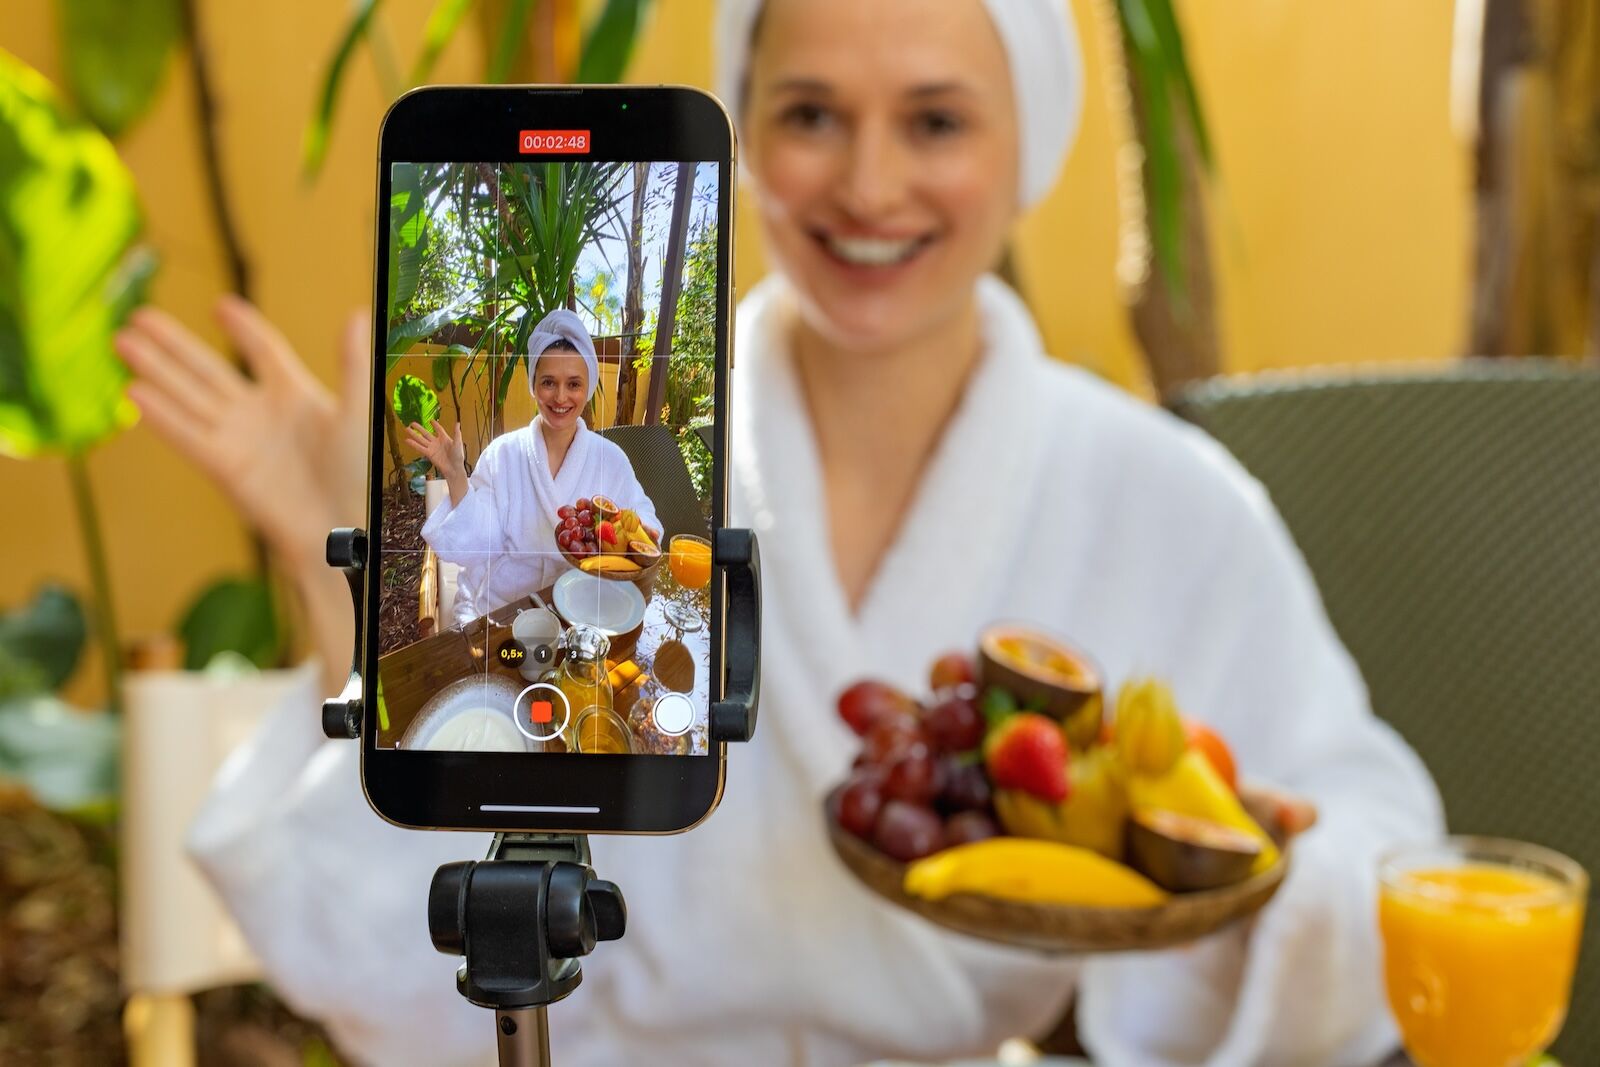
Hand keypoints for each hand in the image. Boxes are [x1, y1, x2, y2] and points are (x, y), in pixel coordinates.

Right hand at [115, 296, 368, 569]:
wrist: (343, 527)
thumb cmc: (359, 475)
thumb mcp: (358, 413)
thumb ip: (352, 365)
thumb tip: (356, 314)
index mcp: (296, 396)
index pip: (263, 350)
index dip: (243, 328)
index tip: (221, 305)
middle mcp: (261, 413)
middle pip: (208, 369)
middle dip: (173, 344)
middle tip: (139, 317)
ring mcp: (239, 439)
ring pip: (187, 396)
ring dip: (154, 369)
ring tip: (121, 341)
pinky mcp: (225, 467)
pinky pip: (187, 435)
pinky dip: (161, 415)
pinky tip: (134, 392)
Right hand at [403, 419, 466, 484]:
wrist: (454, 468)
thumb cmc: (458, 457)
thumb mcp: (458, 443)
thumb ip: (456, 433)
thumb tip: (457, 423)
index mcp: (445, 439)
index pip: (439, 429)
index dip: (435, 425)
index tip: (430, 421)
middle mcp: (437, 442)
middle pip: (426, 433)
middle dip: (419, 428)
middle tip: (412, 423)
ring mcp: (432, 448)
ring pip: (421, 439)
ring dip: (414, 435)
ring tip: (407, 429)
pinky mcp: (429, 454)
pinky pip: (420, 448)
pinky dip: (413, 444)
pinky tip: (407, 440)